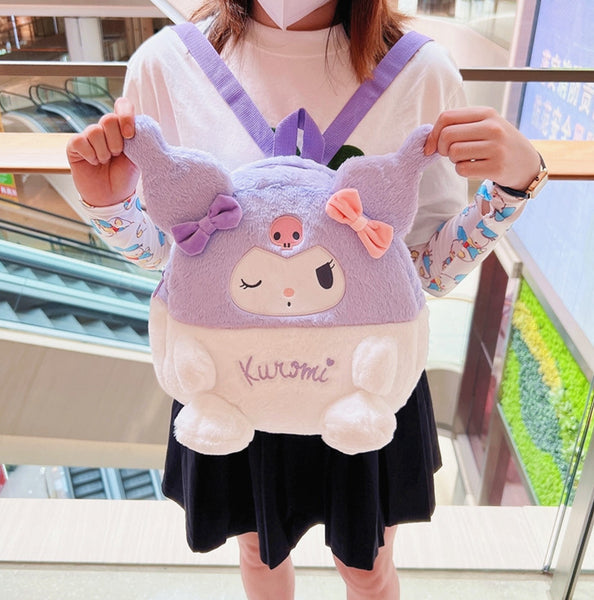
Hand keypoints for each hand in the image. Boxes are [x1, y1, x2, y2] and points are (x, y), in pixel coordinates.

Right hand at [66, 97, 138, 206]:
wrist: (111, 197)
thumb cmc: (125, 176)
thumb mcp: (139, 158)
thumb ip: (139, 140)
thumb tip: (139, 127)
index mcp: (122, 128)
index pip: (122, 105)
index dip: (125, 115)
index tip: (129, 135)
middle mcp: (105, 129)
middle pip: (108, 118)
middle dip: (116, 142)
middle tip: (117, 156)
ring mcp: (89, 136)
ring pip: (94, 131)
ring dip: (103, 152)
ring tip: (105, 161)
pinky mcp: (75, 145)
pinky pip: (80, 141)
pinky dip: (90, 155)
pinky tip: (93, 162)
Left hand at [424, 106, 540, 190]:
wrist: (527, 163)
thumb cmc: (498, 143)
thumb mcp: (484, 125)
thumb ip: (458, 126)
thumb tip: (429, 141)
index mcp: (486, 113)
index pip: (446, 117)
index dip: (433, 134)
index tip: (432, 146)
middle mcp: (492, 127)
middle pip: (447, 136)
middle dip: (442, 148)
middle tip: (451, 154)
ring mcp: (496, 148)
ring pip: (454, 153)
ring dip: (454, 160)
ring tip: (466, 159)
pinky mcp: (496, 167)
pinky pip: (462, 170)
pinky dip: (462, 171)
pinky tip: (475, 167)